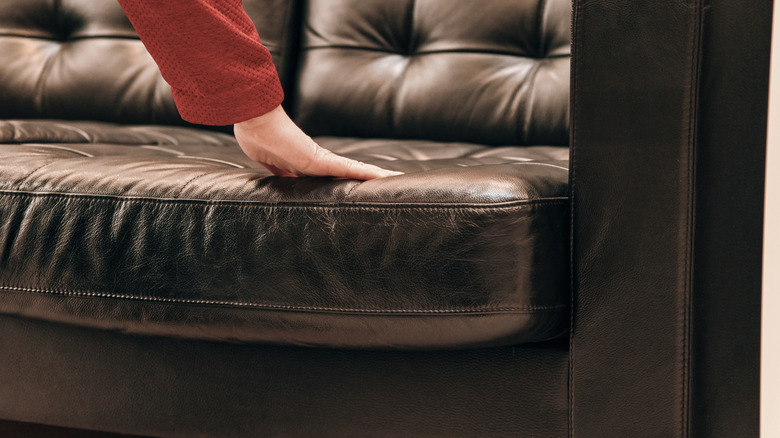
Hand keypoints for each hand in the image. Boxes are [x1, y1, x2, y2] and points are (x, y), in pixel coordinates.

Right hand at [234, 105, 400, 179]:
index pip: (335, 175)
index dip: (349, 180)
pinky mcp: (321, 160)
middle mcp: (319, 162)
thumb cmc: (257, 136)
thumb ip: (281, 171)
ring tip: (395, 177)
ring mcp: (322, 160)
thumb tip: (285, 182)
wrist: (255, 120)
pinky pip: (349, 169)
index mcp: (307, 164)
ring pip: (355, 171)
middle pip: (350, 172)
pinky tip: (384, 177)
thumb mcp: (270, 162)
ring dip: (375, 175)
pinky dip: (367, 174)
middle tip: (390, 179)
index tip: (361, 186)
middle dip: (369, 177)